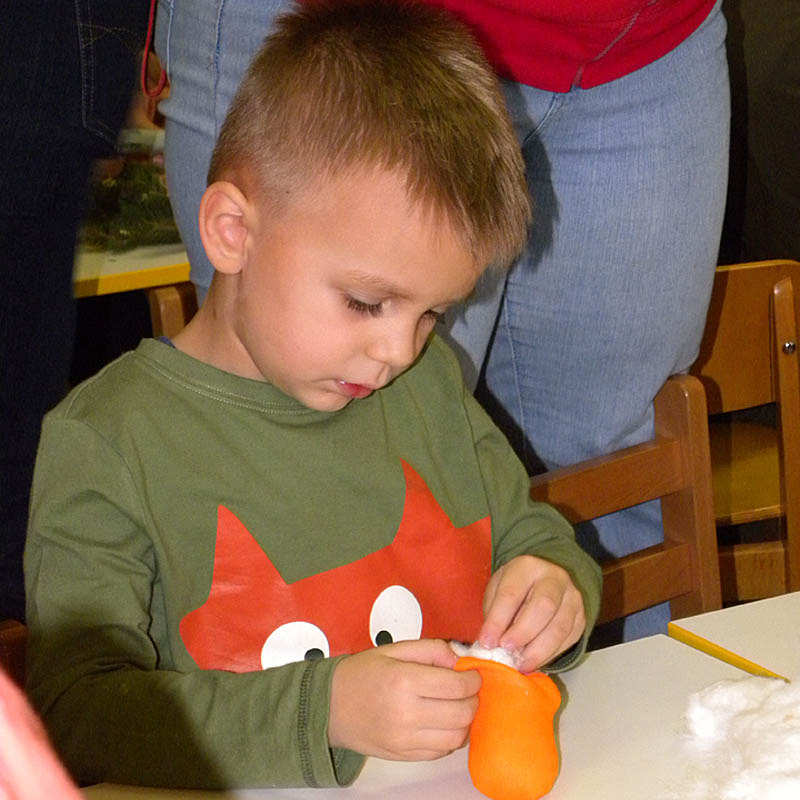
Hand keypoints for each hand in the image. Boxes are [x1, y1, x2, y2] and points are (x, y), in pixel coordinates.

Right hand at [328, 639, 480, 759]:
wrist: (329, 706)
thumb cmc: (362, 673)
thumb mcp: (394, 649)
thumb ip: (430, 649)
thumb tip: (459, 661)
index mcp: (405, 681)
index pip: (458, 686)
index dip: (473, 679)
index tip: (471, 675)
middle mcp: (407, 714)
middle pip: (463, 713)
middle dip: (473, 700)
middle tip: (467, 690)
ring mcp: (405, 740)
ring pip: (456, 737)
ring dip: (464, 721)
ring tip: (456, 706)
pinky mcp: (403, 756)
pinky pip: (441, 752)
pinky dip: (449, 738)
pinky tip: (442, 723)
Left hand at [478, 555, 585, 672]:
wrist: (545, 580)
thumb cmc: (516, 587)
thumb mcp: (498, 589)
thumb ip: (494, 613)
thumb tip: (491, 644)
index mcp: (527, 567)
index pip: (512, 593)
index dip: (498, 621)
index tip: (487, 642)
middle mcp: (555, 578)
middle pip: (543, 606)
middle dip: (523, 633)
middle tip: (507, 652)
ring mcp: (572, 598)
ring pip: (560, 627)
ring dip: (538, 651)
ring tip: (520, 664)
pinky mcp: (581, 617)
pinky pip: (569, 640)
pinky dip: (550, 655)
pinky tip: (535, 662)